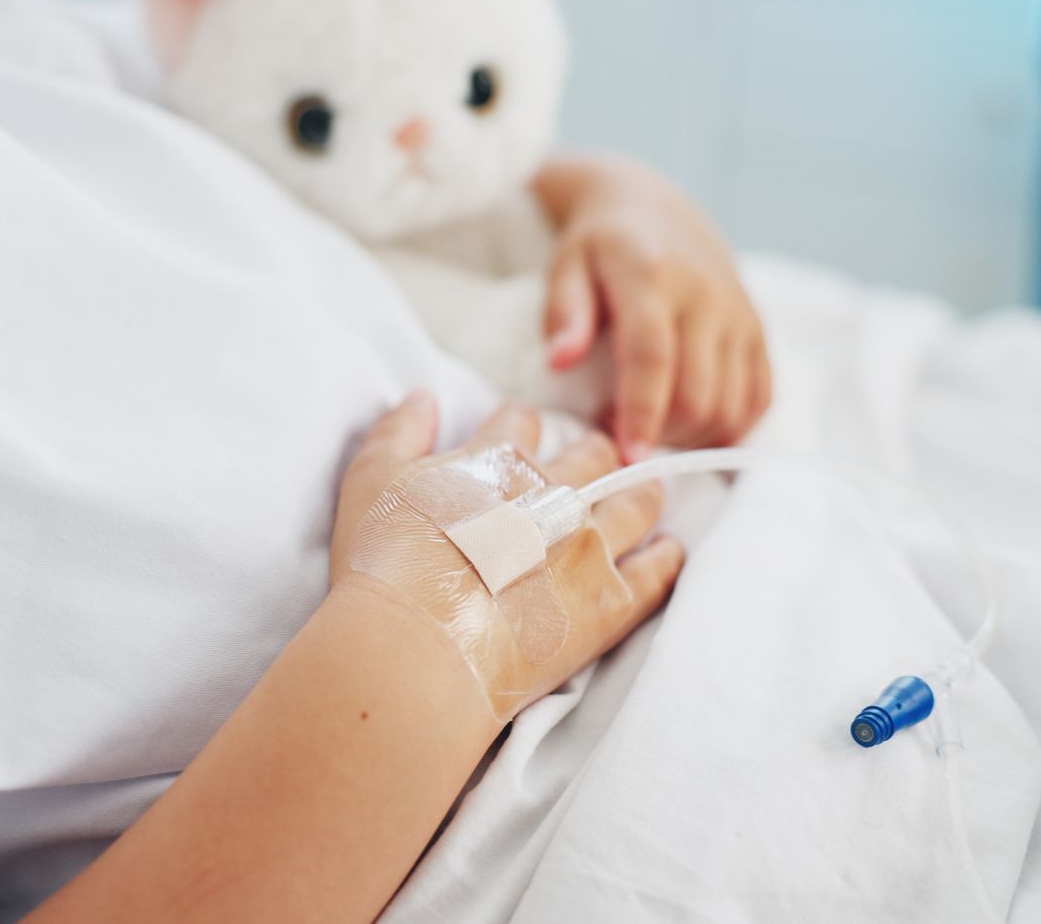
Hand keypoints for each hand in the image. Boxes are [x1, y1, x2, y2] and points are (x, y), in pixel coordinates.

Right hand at [332, 393, 684, 718]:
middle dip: (592, 451)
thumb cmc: (386, 562)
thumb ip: (399, 430)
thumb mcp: (371, 480)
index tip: (521, 434)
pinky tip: (669, 551)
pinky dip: (667, 557)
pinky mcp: (610, 602)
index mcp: (499, 459)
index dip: (519, 426)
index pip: (520, 422)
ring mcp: (589, 547)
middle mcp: (554, 493)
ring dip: (641, 493)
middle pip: (592, 454)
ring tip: (645, 492)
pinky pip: (657, 572)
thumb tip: (424, 396)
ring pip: (636, 502)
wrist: (419, 644)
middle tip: (593, 460)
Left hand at [535, 156, 772, 460]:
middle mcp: (707, 297)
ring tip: (653, 429)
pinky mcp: (758, 331)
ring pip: (732, 405)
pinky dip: (730, 427)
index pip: (653, 357)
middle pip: (699, 394)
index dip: (642, 413)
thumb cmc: (600, 245)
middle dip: (663, 434)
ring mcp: (739, 315)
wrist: (656, 208)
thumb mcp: (567, 265)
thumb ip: (564, 313)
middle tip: (623, 437)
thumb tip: (561, 361)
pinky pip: (759, 396)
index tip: (627, 456)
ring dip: (694, 438)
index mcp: (653, 278)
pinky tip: (693, 428)